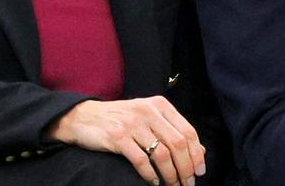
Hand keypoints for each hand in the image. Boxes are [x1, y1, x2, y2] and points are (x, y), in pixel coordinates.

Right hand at [45, 97, 205, 184]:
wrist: (83, 117)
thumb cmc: (121, 119)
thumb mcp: (148, 117)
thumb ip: (171, 130)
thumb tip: (199, 150)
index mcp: (160, 105)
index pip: (188, 131)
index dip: (196, 153)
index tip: (200, 170)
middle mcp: (149, 112)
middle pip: (178, 143)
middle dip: (186, 167)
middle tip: (188, 183)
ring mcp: (133, 124)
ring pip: (162, 154)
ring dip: (170, 174)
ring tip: (173, 185)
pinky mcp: (118, 137)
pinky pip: (141, 160)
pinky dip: (150, 175)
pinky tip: (154, 182)